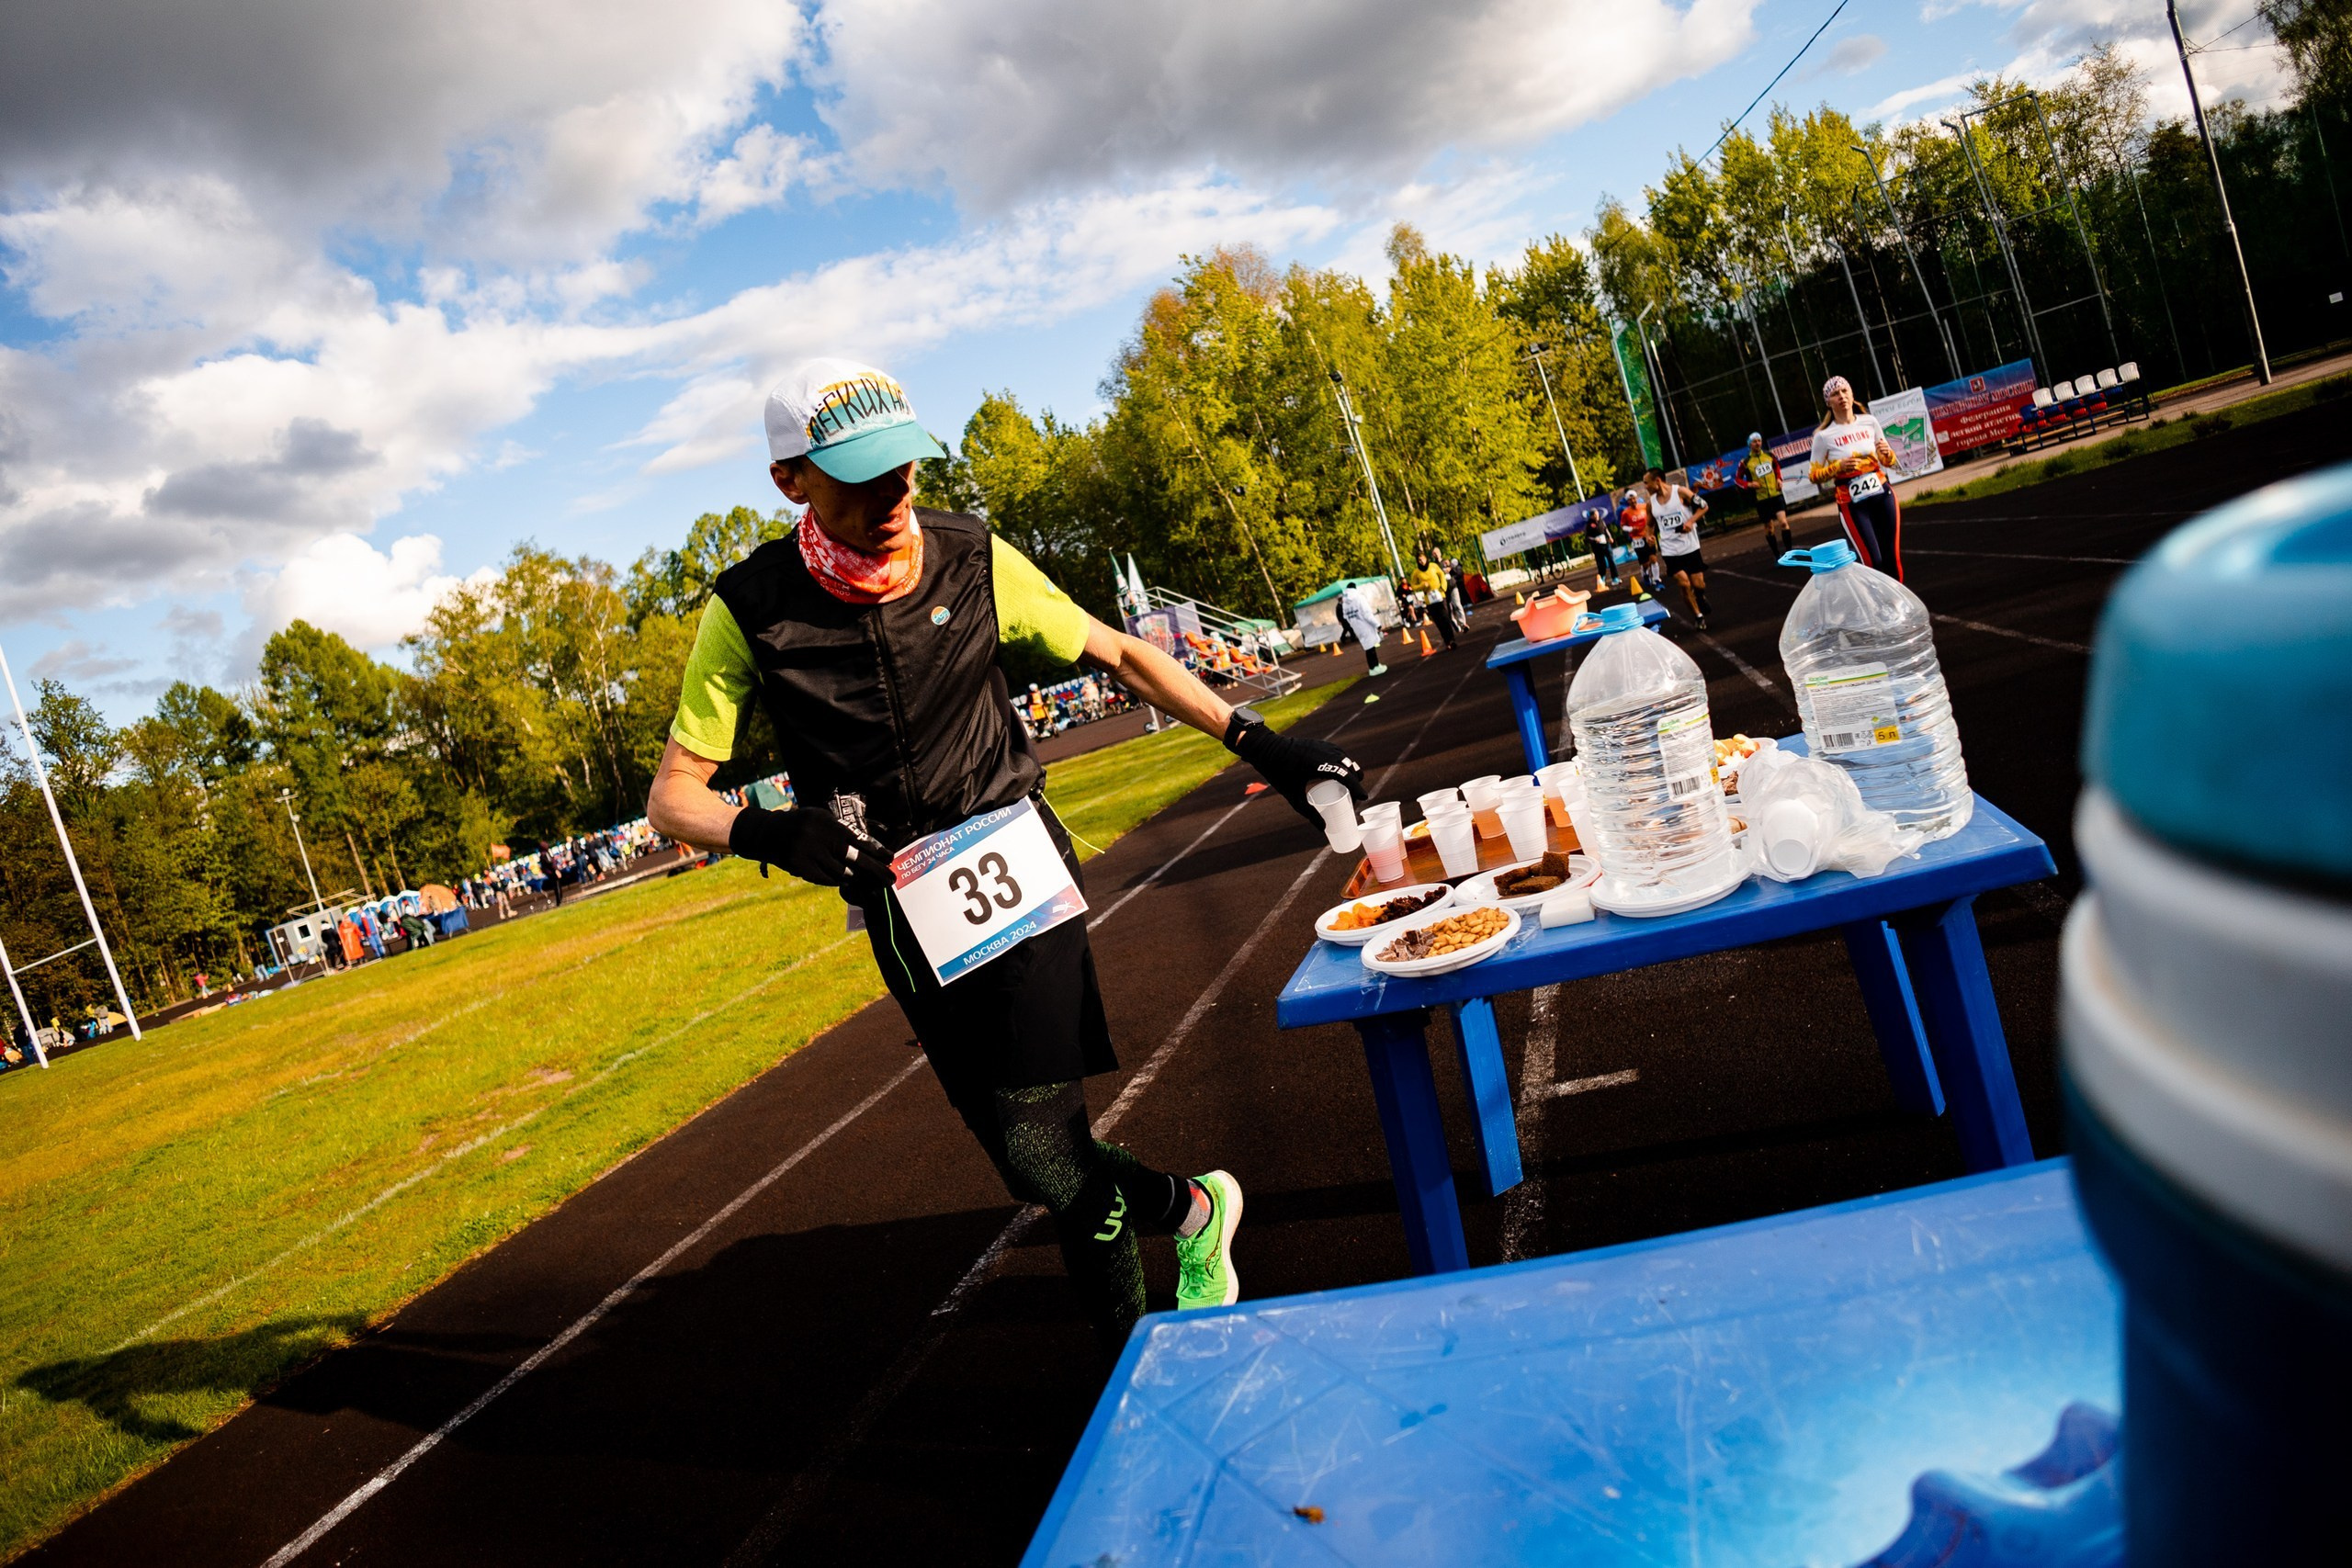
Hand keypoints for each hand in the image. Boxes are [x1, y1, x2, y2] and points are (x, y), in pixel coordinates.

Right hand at [729, 806, 890, 889]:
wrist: (768, 832)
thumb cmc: (802, 824)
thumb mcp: (821, 818)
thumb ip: (840, 831)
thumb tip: (868, 848)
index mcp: (827, 822)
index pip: (857, 838)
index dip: (876, 851)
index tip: (890, 859)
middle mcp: (819, 836)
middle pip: (853, 858)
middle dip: (874, 870)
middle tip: (890, 879)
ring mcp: (808, 852)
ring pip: (840, 871)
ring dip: (856, 877)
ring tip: (867, 880)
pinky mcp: (800, 866)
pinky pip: (825, 879)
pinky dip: (837, 880)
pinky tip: (846, 880)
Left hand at [1226, 714, 1364, 823]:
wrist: (1268, 749)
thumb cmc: (1279, 773)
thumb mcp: (1293, 796)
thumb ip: (1308, 812)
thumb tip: (1323, 828)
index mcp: (1319, 765)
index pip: (1345, 776)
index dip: (1357, 787)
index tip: (1363, 798)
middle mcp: (1325, 753)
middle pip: (1349, 768)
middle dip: (1355, 782)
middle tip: (1354, 797)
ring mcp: (1324, 746)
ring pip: (1345, 759)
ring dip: (1351, 771)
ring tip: (1351, 785)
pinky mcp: (1321, 744)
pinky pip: (1338, 753)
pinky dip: (1344, 763)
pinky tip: (1342, 772)